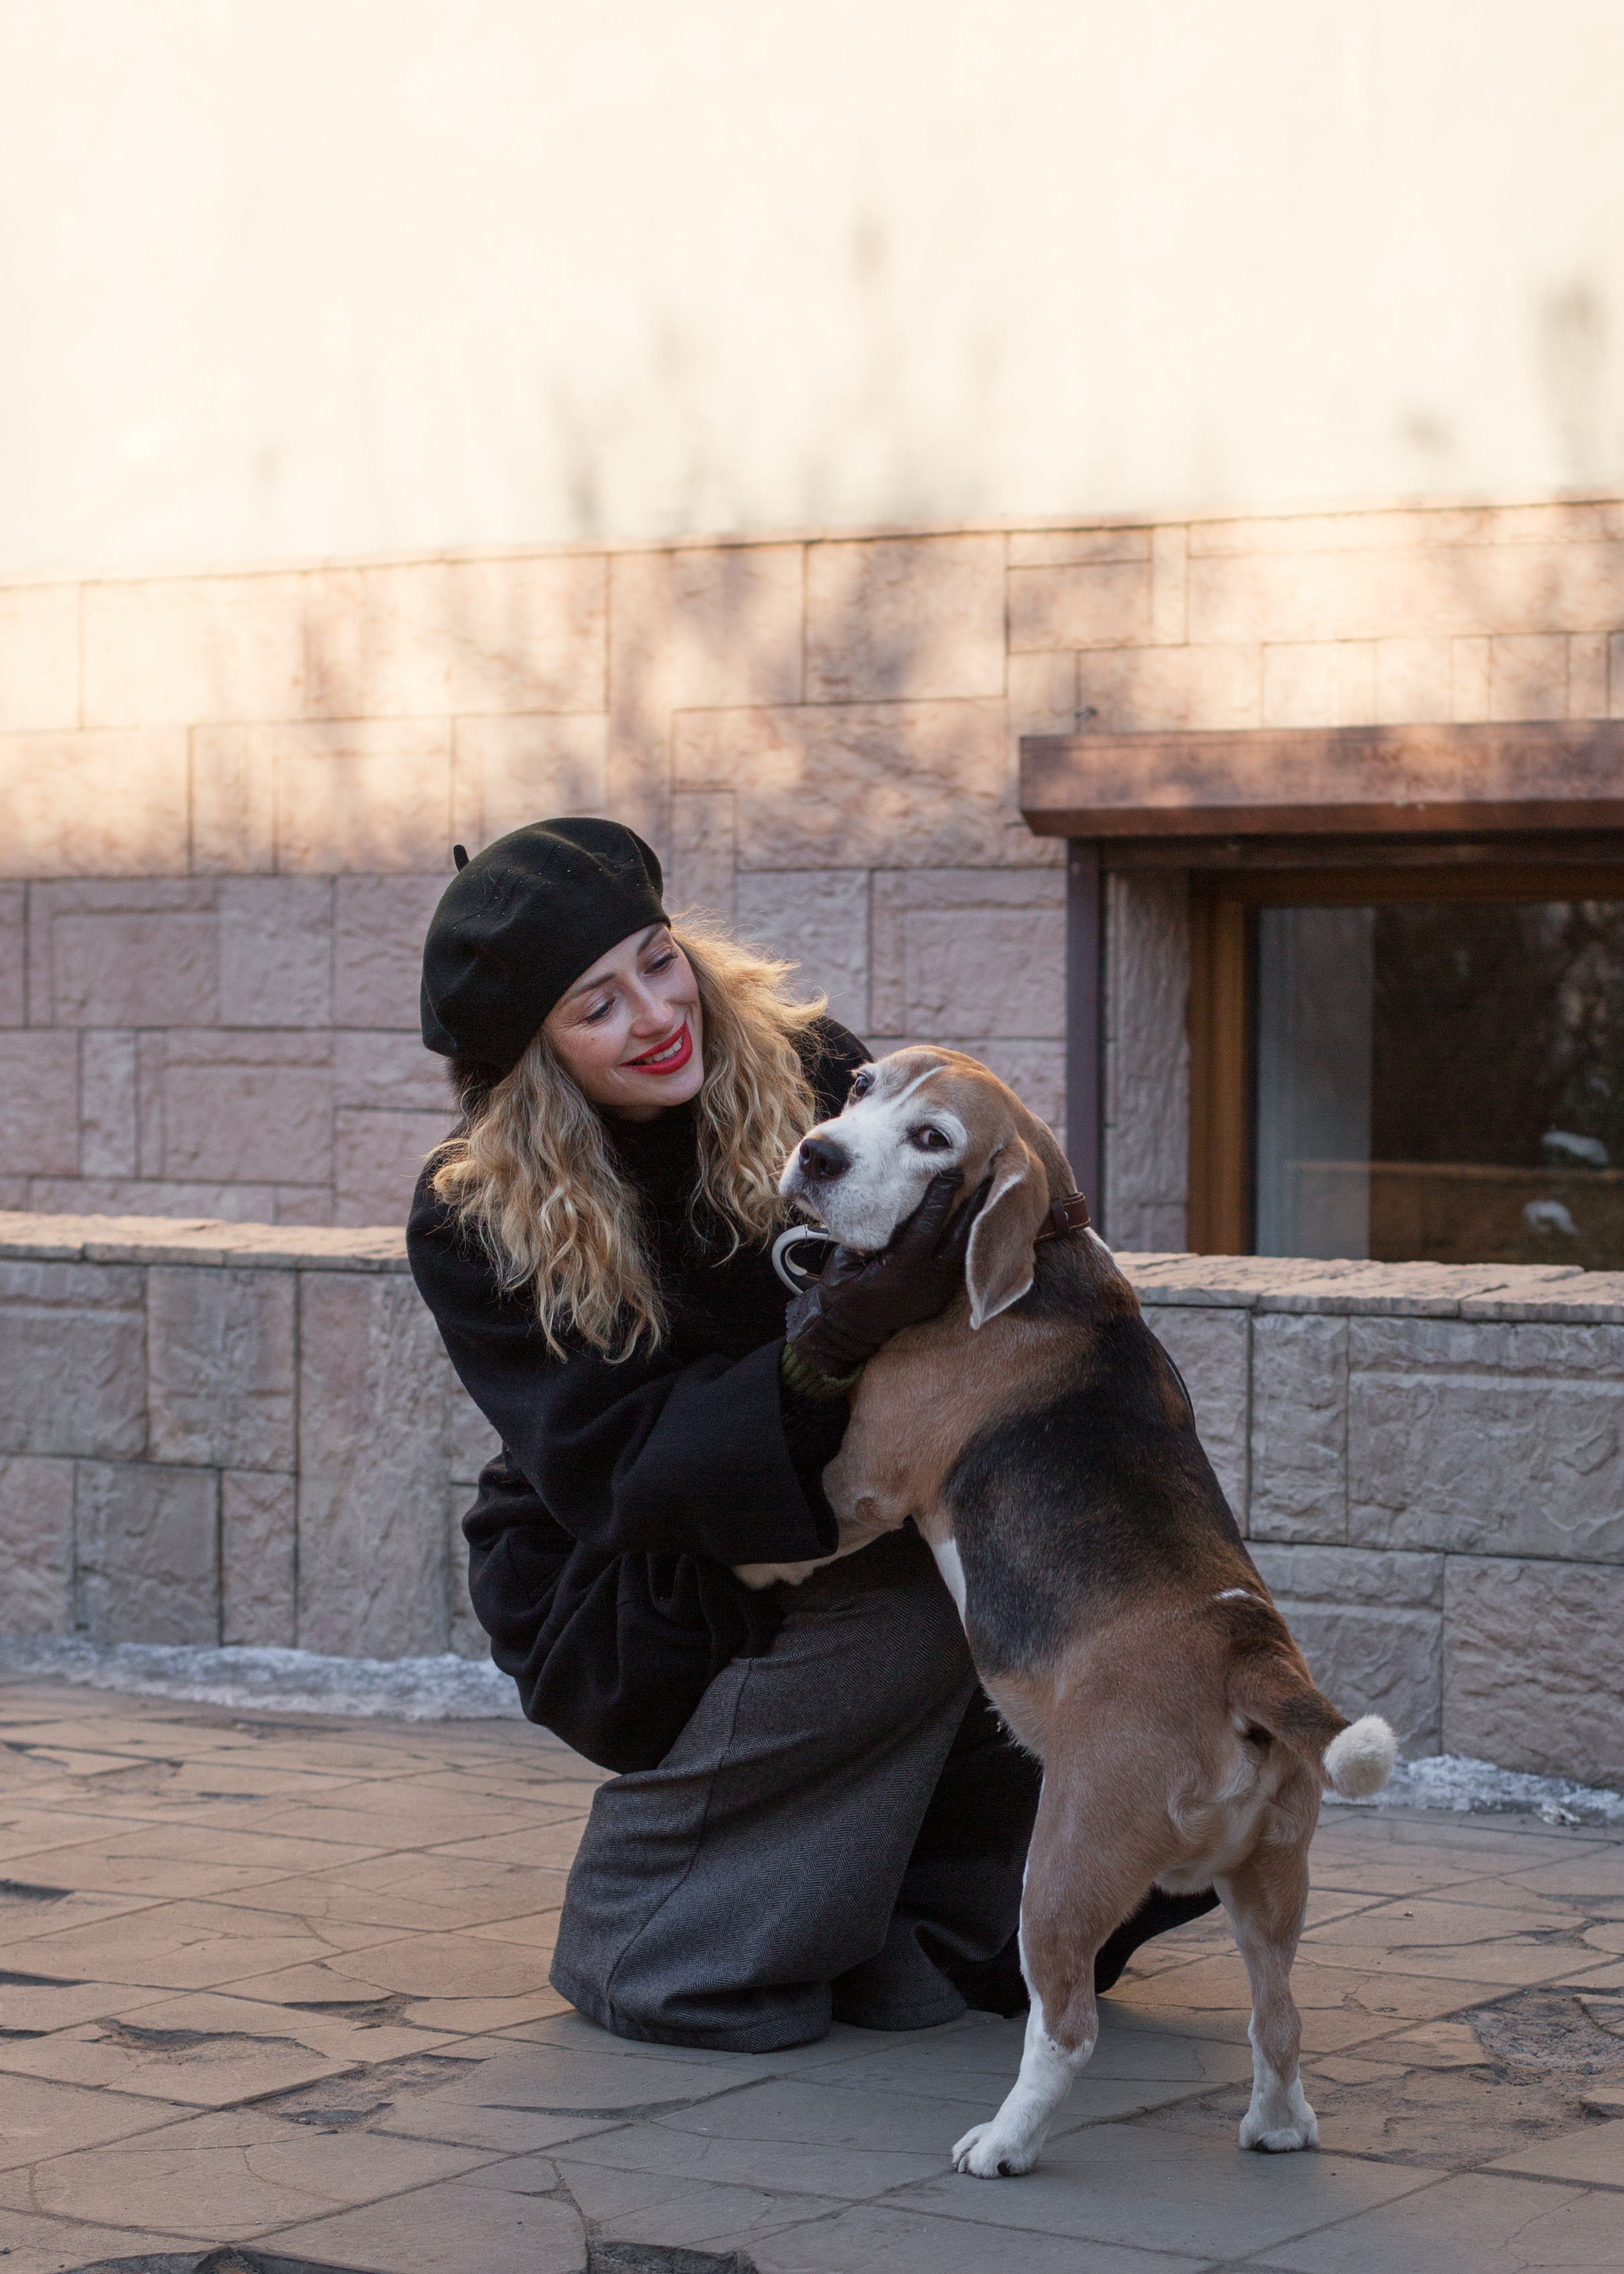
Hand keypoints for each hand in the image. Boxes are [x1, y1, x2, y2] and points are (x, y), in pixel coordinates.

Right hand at [785, 1171, 988, 1382]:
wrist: (850, 1330)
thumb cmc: (843, 1290)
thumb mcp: (846, 1260)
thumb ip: (869, 1236)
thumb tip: (889, 1204)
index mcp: (902, 1269)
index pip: (928, 1225)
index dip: (941, 1196)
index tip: (952, 1171)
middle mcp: (927, 1281)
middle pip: (959, 1237)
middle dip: (973, 1206)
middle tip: (987, 1176)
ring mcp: (937, 1291)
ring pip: (965, 1251)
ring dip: (974, 1223)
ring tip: (986, 1193)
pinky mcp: (941, 1296)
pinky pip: (961, 1264)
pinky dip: (968, 1241)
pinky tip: (974, 1221)